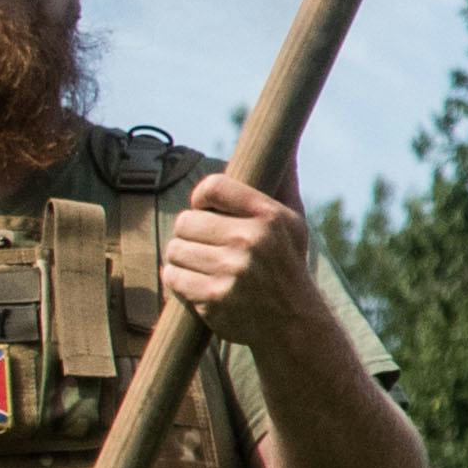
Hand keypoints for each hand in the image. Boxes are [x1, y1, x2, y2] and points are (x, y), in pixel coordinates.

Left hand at [157, 165, 312, 320]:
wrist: (294, 325)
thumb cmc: (288, 266)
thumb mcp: (294, 222)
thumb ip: (283, 182)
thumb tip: (287, 142)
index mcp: (269, 216)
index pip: (211, 188)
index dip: (201, 201)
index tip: (208, 213)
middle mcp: (251, 240)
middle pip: (185, 221)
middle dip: (190, 235)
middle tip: (207, 247)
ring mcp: (232, 270)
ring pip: (175, 250)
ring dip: (183, 260)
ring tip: (204, 268)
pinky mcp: (214, 298)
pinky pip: (173, 278)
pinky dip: (179, 282)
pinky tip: (200, 286)